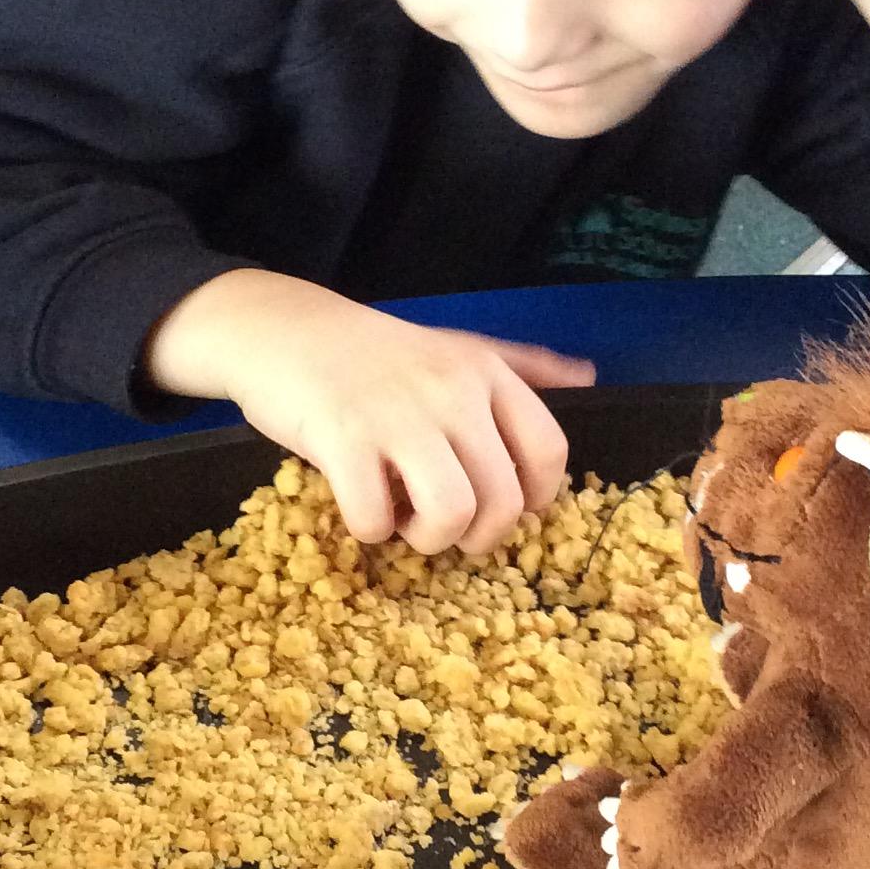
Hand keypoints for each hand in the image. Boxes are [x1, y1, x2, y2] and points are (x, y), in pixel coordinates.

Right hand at [144, 270, 594, 553]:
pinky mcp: (343, 439)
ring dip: (428, 539)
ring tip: (404, 522)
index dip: (533, 499)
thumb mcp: (457, 346)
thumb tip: (588, 376)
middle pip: (502, 500)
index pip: (548, 451)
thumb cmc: (375, 350)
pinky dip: (370, 530)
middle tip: (442, 527)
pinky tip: (360, 508)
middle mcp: (452, 393)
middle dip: (476, 536)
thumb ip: (522, 366)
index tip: (500, 507)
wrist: (281, 328)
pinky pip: (375, 519)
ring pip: (452, 515)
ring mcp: (398, 416)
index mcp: (486, 374)